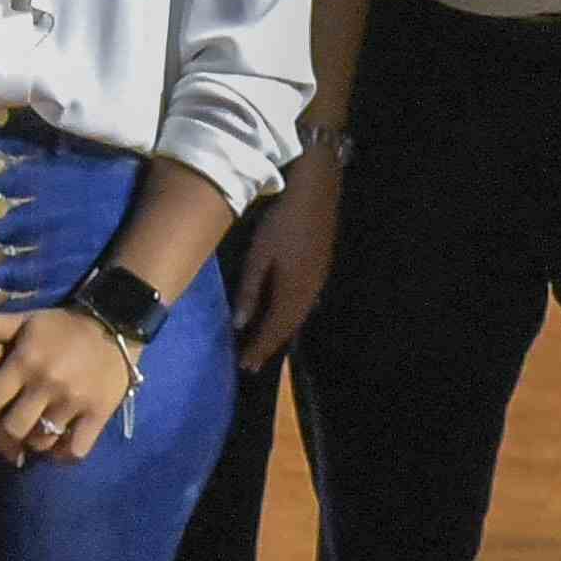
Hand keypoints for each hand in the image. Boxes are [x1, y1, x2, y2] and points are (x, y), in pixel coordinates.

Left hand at [0, 307, 141, 466]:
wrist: (114, 324)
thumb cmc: (62, 326)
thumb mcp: (25, 320)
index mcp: (25, 363)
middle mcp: (46, 386)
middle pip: (12, 430)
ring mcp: (74, 403)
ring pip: (41, 442)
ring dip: (28, 447)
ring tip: (24, 444)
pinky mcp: (98, 415)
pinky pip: (75, 449)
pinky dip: (61, 455)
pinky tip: (54, 449)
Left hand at [234, 159, 344, 370]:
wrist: (314, 193)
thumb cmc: (281, 223)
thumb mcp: (258, 256)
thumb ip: (250, 291)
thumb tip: (240, 324)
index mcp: (294, 293)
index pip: (274, 330)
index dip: (259, 349)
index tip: (244, 366)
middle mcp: (309, 293)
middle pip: (288, 327)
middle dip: (269, 346)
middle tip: (252, 363)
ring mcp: (317, 280)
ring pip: (297, 316)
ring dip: (279, 332)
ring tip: (263, 344)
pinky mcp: (319, 268)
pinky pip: (303, 304)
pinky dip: (288, 316)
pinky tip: (281, 315)